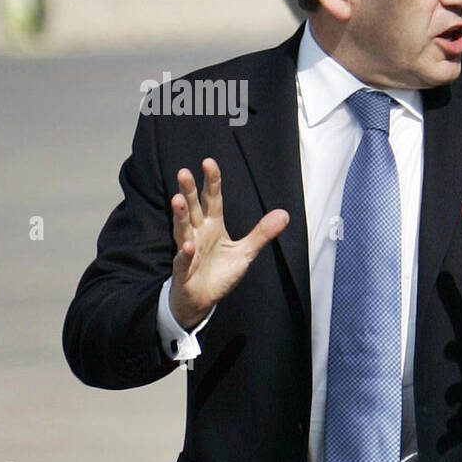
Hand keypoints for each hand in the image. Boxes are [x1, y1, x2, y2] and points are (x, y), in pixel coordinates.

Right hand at [168, 158, 288, 329]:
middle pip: (193, 208)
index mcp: (213, 226)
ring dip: (180, 215)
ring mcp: (189, 249)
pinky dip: (184, 253)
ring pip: (182, 229)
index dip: (211, 182)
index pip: (213, 200)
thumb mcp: (245, 251)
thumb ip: (262, 233)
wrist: (202, 299)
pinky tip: (186, 247)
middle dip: (188, 191)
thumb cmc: (219, 272)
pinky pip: (183, 260)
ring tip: (177, 200)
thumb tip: (284, 214)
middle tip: (183, 172)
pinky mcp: (184, 269)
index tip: (208, 162)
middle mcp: (198, 233)